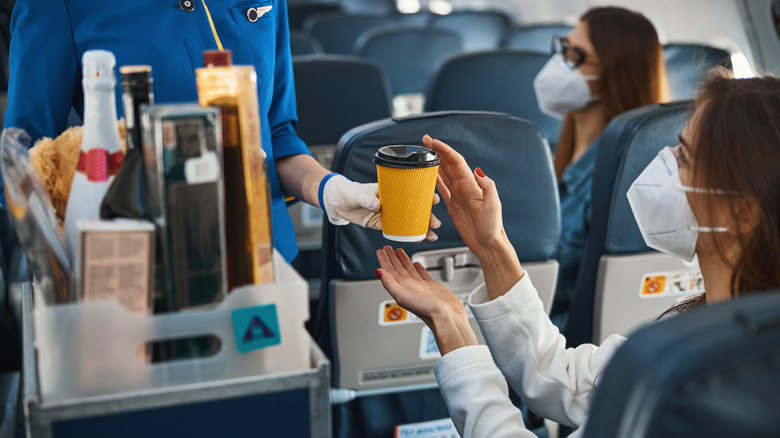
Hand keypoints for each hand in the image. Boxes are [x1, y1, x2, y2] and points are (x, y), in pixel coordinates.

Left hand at [321, 174, 440, 240]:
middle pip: (416, 208)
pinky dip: (409, 235)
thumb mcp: (358, 194)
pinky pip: (399, 230)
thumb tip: (377, 204)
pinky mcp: (383, 224)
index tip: (434, 199)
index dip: (425, 195)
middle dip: (427, 216)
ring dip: (422, 228)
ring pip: (410, 221)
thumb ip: (367, 199)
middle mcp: (394, 202)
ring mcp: (390, 213)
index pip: (412, 191)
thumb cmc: (349, 192)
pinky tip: (418, 240)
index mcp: (392, 190)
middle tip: (435, 224)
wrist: (338, 203)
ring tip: (432, 236)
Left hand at [376, 246, 477, 354]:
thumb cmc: (426, 310)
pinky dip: (418, 268)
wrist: (446, 317)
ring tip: (399, 251)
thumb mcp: (402, 295)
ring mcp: (420, 286)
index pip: (389, 271)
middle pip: (397, 268)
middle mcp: (409, 286)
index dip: (384, 260)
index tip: (381, 251)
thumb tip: (378, 272)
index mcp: (401, 287)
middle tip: (387, 248)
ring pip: (409, 269)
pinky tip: (416, 263)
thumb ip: (390, 283)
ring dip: (403, 260)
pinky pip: (422, 274)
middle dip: (392, 258)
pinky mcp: (432, 287)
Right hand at [422, 135, 506, 255]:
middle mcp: (464, 187)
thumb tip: (477, 171)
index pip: (456, 161)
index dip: (444, 150)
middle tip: (424, 141)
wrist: (488, 243)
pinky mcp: (453, 205)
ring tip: (423, 153)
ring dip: (434, 162)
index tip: (433, 142)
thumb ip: (488, 186)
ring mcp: (458, 195)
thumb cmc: (492, 226)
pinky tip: (427, 174)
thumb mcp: (493, 205)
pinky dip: (434, 180)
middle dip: (437, 151)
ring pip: (443, 174)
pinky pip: (441, 189)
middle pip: (448, 164)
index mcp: (471, 185)